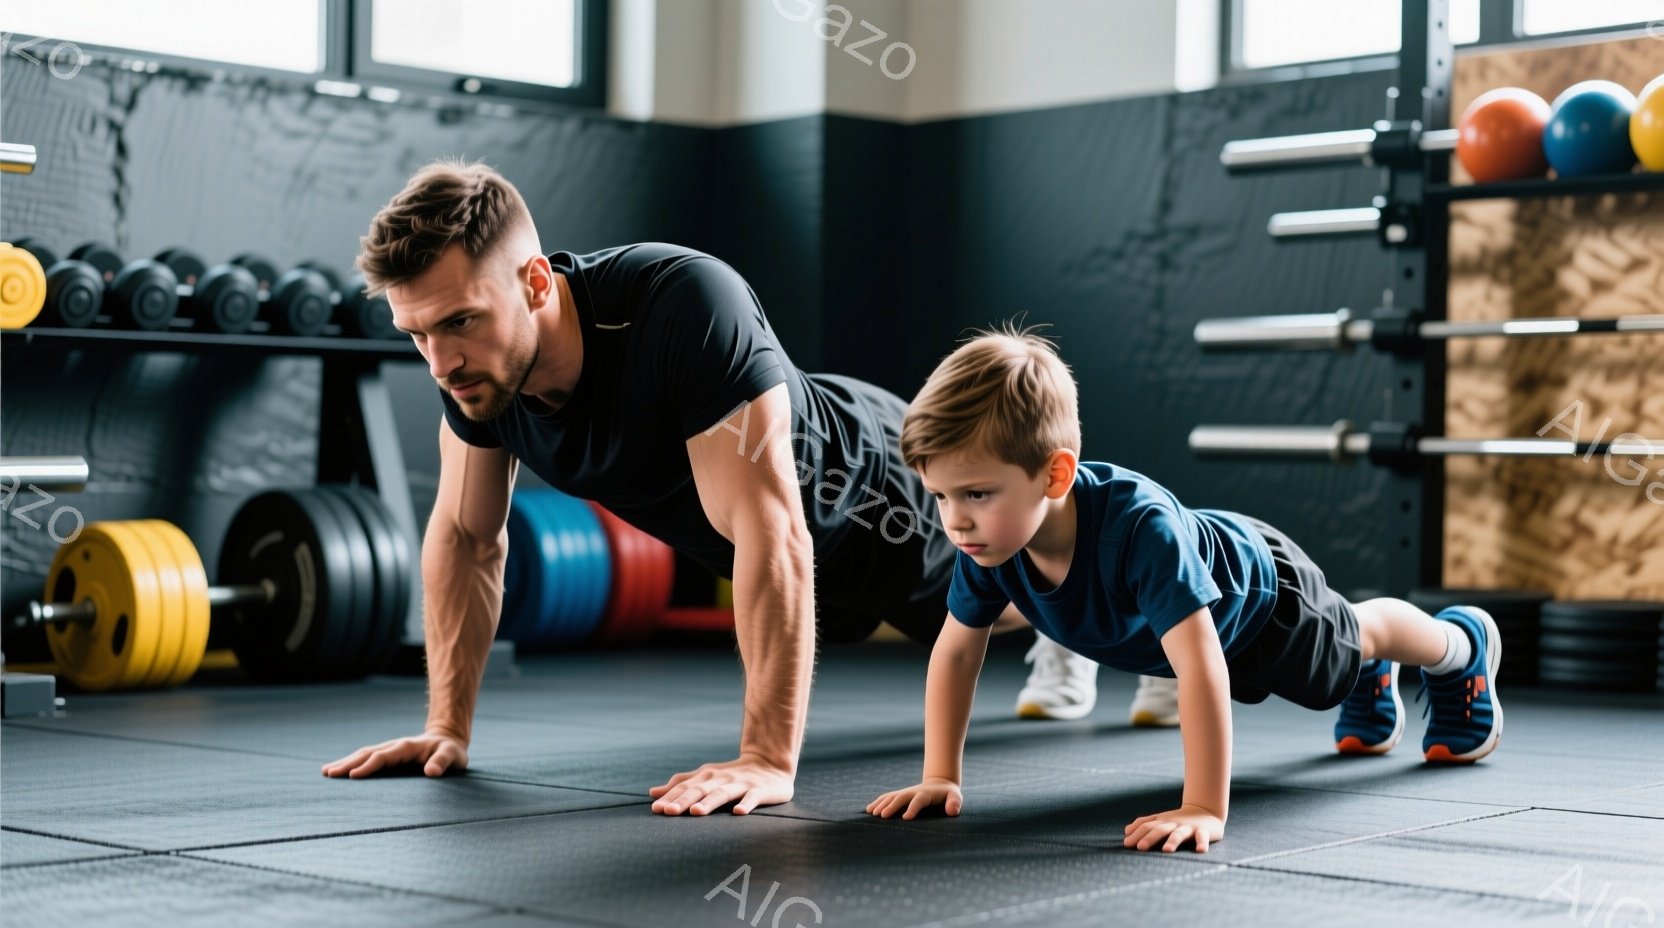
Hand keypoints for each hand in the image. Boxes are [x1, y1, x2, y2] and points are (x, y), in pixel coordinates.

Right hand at [322, 731, 468, 778]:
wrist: (448, 740)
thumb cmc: (451, 752)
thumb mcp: (453, 756)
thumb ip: (443, 762)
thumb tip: (431, 772)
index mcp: (407, 747)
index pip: (384, 756)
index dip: (369, 765)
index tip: (353, 776)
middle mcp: (394, 746)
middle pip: (368, 753)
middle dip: (348, 763)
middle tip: (329, 773)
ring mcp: (389, 750)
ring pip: (363, 754)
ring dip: (345, 762)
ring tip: (326, 772)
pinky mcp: (387, 755)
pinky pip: (366, 758)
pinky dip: (351, 763)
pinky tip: (338, 771)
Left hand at [649, 755, 794, 814]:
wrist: (770, 763)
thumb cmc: (732, 775)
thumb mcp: (706, 777)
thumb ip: (682, 784)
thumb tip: (653, 793)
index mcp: (707, 776)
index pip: (685, 787)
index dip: (671, 797)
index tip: (656, 809)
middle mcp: (721, 779)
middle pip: (700, 790)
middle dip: (684, 800)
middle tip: (668, 812)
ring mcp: (741, 784)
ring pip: (723, 793)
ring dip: (709, 802)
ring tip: (696, 812)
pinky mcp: (760, 790)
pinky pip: (753, 797)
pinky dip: (746, 804)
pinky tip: (738, 812)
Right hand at [866, 778, 962, 819]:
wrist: (940, 784)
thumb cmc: (949, 795)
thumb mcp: (955, 796)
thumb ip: (955, 803)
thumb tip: (953, 811)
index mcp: (926, 794)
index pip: (919, 800)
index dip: (913, 808)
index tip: (905, 819)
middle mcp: (913, 792)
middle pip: (901, 797)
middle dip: (892, 806)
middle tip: (882, 816)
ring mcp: (905, 792)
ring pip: (891, 797)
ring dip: (882, 804)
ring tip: (872, 813)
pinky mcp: (900, 795)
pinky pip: (887, 797)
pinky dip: (878, 802)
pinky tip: (869, 810)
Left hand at [1123, 804, 1224, 852]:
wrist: (1206, 810)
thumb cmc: (1178, 819)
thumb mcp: (1160, 820)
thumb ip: (1144, 824)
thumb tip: (1126, 832)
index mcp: (1163, 822)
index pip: (1147, 826)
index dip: (1137, 834)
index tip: (1126, 844)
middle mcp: (1174, 824)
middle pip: (1160, 829)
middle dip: (1150, 838)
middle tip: (1140, 847)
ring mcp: (1189, 828)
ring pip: (1179, 834)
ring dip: (1173, 841)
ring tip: (1166, 850)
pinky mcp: (1204, 831)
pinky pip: (1203, 837)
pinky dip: (1202, 843)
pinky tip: (1200, 850)